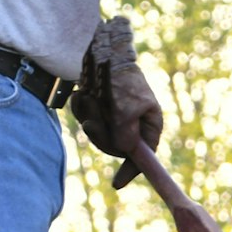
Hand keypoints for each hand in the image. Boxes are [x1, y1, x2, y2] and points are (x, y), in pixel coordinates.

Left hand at [70, 17, 163, 188]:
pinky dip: (82, 107)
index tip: (116, 185)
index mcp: (149, 122)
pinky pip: (86, 117)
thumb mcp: (126, 108)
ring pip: (98, 133)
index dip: (130, 170)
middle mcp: (133, 121)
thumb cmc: (119, 78)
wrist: (101, 47)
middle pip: (116, 147)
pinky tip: (84, 92)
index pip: (143, 155)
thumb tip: (126, 151)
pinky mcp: (97, 105)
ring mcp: (114, 113)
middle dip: (102, 136)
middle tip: (93, 123)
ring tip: (90, 98)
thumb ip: (126, 134)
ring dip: (90, 117)